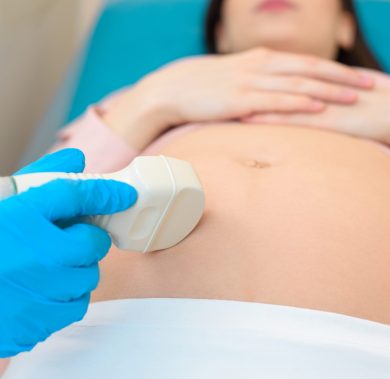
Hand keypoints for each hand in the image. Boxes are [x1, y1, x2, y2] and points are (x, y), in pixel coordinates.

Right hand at [0, 149, 136, 356]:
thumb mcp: (3, 202)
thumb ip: (41, 178)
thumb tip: (78, 159)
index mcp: (19, 216)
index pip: (73, 194)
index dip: (106, 192)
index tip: (125, 194)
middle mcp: (32, 253)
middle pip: (92, 243)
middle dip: (88, 240)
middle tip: (70, 240)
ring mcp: (36, 292)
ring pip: (89, 277)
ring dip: (78, 270)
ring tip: (50, 267)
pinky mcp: (36, 322)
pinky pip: (76, 306)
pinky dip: (67, 297)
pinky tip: (44, 290)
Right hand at [102, 48, 373, 149]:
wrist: (169, 90)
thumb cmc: (200, 87)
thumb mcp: (232, 79)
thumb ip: (254, 84)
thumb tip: (271, 94)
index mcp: (258, 60)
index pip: (303, 62)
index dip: (333, 68)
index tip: (357, 76)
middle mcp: (258, 66)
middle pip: (309, 68)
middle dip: (342, 76)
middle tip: (370, 85)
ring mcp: (249, 82)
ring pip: (297, 82)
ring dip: (327, 89)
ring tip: (355, 96)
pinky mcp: (238, 99)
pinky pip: (274, 99)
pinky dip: (298, 101)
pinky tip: (317, 106)